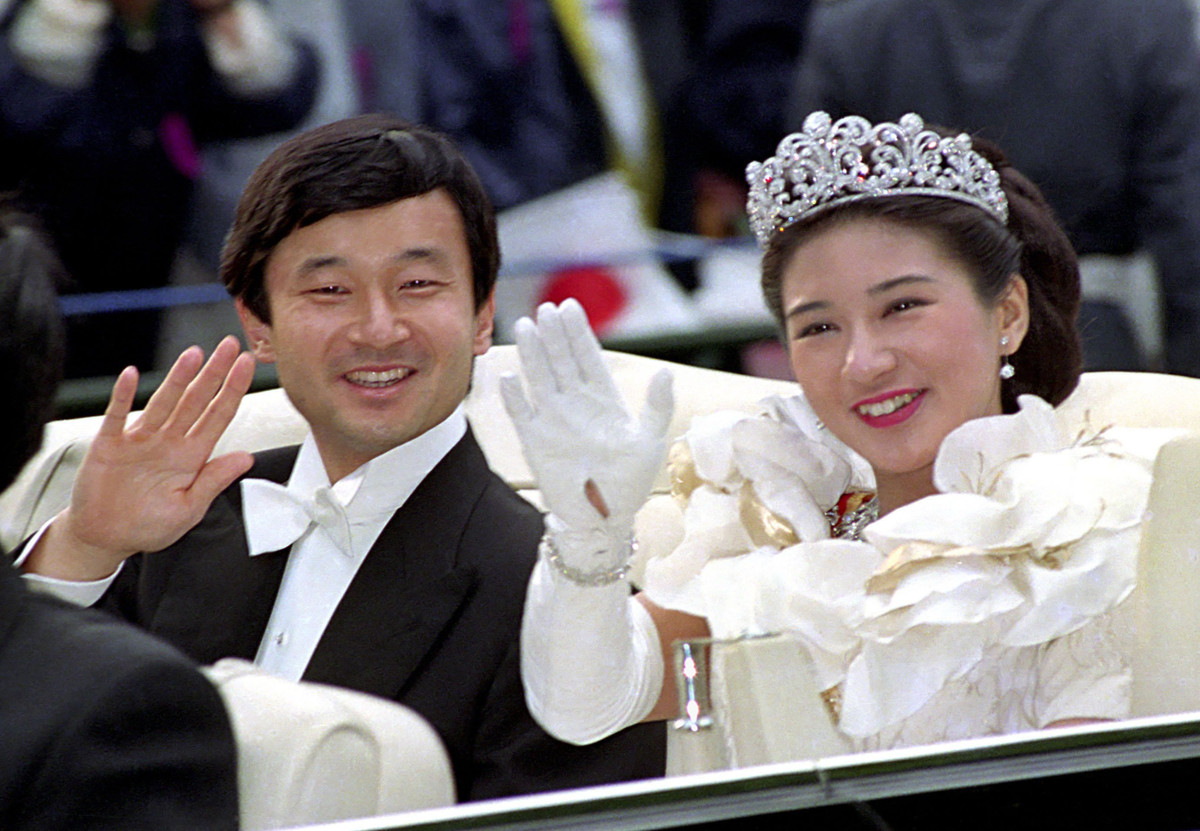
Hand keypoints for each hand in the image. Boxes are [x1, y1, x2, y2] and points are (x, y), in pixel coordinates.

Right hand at [25, 336, 255, 579]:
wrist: (106, 538)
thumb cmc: (147, 525)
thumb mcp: (189, 509)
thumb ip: (215, 480)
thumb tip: (247, 458)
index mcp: (192, 457)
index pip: (218, 416)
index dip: (233, 390)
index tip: (247, 365)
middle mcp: (169, 442)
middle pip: (195, 401)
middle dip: (213, 373)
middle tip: (229, 345)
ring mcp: (140, 440)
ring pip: (163, 402)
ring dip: (177, 378)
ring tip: (193, 355)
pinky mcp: (110, 445)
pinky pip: (117, 416)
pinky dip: (123, 396)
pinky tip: (131, 375)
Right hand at [500, 299, 672, 536]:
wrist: (605, 518)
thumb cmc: (631, 480)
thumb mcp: (651, 441)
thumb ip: (657, 406)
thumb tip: (666, 372)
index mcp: (603, 398)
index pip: (587, 356)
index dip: (578, 332)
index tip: (570, 307)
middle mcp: (575, 403)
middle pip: (561, 360)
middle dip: (554, 334)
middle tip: (546, 308)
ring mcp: (553, 419)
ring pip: (539, 378)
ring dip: (532, 353)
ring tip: (525, 326)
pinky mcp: (535, 441)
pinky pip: (521, 413)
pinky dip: (514, 397)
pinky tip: (507, 377)